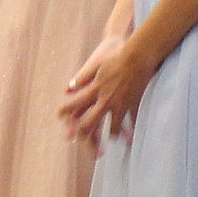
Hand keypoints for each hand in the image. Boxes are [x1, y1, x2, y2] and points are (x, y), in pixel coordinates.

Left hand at [60, 27, 154, 150]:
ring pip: (113, 126)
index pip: (76, 104)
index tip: (60, 117)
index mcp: (94, 90)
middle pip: (92, 122)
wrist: (138, 56)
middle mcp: (106, 100)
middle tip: (81, 141)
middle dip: (85, 134)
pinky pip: (131, 121)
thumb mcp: (95, 65)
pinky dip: (130, 131)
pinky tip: (130, 139)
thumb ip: (81, 78)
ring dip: (111, 135)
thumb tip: (67, 89)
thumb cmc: (116, 57)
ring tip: (110, 140)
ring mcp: (121, 104)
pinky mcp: (133, 103)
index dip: (66, 112)